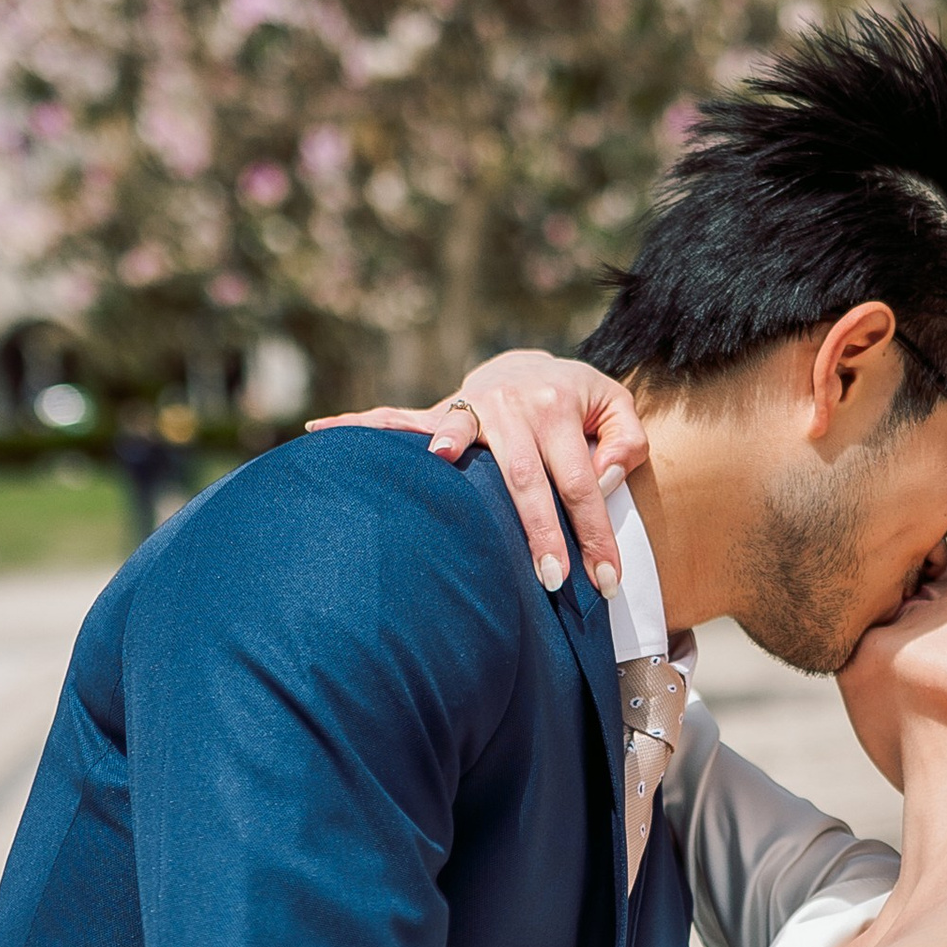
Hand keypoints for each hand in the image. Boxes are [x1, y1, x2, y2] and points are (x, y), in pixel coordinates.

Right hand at [308, 349, 647, 599]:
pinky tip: (320, 431)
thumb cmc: (579, 403)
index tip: (603, 582)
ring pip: (461, 437)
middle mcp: (513, 402)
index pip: (580, 480)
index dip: (594, 532)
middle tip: (552, 580)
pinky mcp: (441, 412)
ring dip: (448, 452)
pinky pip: (397, 418)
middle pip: (524, 474)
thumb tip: (600, 478)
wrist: (529, 365)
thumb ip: (626, 442)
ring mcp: (471, 405)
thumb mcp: (616, 410)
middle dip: (537, 529)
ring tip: (438, 465)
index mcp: (558, 405)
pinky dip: (362, 425)